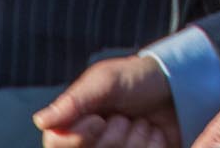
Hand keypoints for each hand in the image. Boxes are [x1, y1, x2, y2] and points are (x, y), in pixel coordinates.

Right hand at [34, 54, 180, 147]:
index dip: (78, 137)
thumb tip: (41, 121)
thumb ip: (76, 100)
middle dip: (115, 133)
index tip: (98, 120)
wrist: (178, 84)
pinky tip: (155, 132)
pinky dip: (153, 144)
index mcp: (74, 124)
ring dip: (137, 137)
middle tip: (125, 116)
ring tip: (142, 121)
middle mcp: (91, 144)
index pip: (56, 143)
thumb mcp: (106, 81)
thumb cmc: (137, 79)